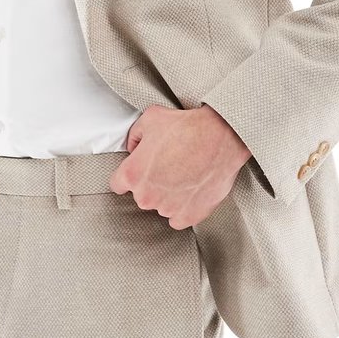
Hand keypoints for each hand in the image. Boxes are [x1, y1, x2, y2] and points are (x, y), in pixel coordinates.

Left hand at [109, 103, 252, 229]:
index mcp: (133, 174)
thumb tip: (134, 148)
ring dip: (169, 195)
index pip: (118, 184)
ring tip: (184, 175)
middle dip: (151, 183)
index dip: (130, 175)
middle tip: (168, 166)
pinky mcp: (189, 215)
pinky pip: (178, 219)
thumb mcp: (150, 119)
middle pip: (141, 195)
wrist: (220, 137)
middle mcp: (147, 195)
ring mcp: (168, 208)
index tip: (140, 171)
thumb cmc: (188, 128)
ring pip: (161, 206)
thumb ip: (134, 136)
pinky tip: (190, 191)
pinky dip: (183, 208)